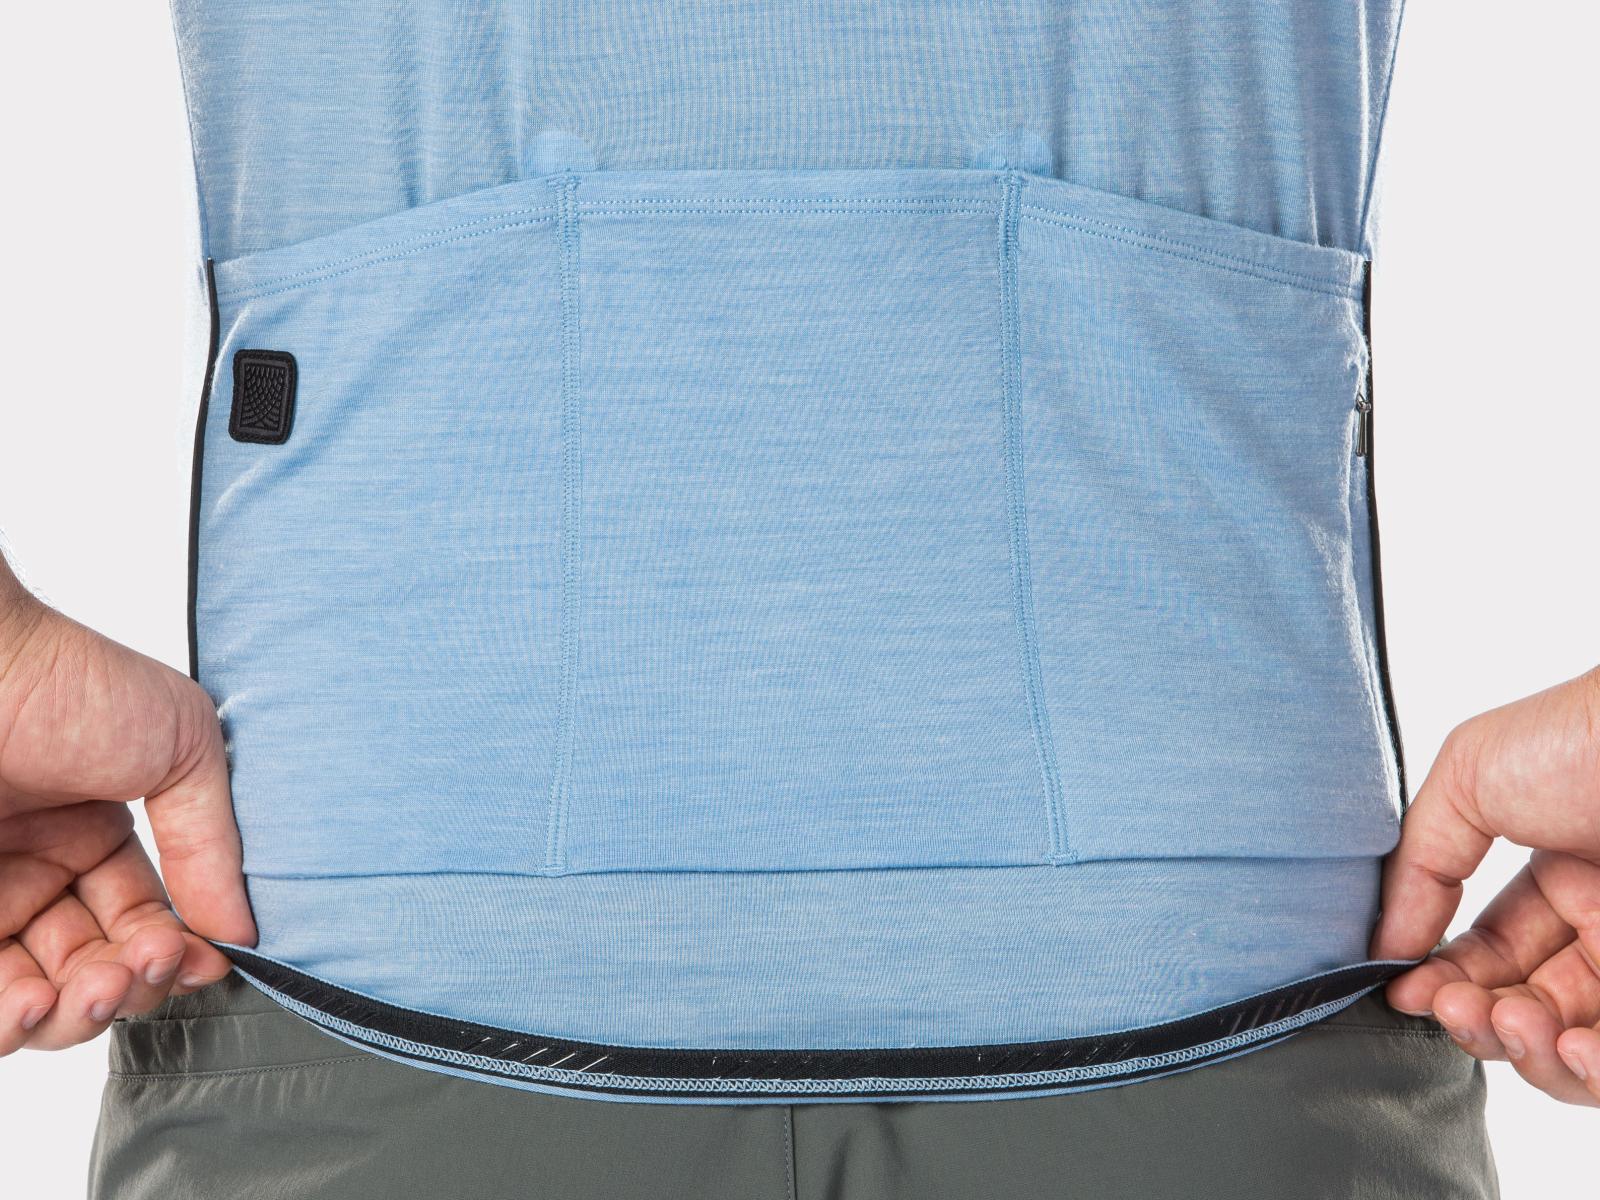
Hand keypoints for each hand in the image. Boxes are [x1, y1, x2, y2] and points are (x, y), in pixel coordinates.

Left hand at [0, 588, 254, 1054]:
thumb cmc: (65, 682)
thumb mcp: (182, 745)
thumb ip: (213, 842)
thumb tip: (242, 933)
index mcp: (93, 834)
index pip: (146, 922)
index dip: (177, 953)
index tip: (201, 962)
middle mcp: (33, 872)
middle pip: (95, 971)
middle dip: (128, 988)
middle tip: (139, 972)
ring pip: (36, 998)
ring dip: (74, 1014)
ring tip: (90, 993)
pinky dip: (11, 1019)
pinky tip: (32, 1004)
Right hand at [1372, 666, 1599, 1104]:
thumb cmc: (1582, 740)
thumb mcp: (1467, 777)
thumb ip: (1418, 863)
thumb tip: (1387, 949)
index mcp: (1559, 879)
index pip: (1487, 956)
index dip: (1440, 981)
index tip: (1403, 992)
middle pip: (1523, 1012)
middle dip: (1476, 1021)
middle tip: (1455, 1008)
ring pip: (1572, 1051)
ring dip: (1528, 1055)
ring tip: (1513, 1022)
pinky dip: (1587, 1071)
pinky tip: (1568, 1046)